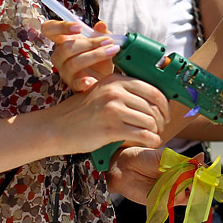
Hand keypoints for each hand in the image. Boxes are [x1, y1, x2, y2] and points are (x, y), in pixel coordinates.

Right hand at [42, 19, 118, 90]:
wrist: (104, 77)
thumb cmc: (98, 57)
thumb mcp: (101, 42)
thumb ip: (101, 32)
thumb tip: (101, 25)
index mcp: (62, 41)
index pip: (49, 29)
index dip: (60, 27)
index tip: (79, 27)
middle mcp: (60, 56)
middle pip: (65, 47)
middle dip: (88, 43)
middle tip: (107, 41)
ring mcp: (65, 71)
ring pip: (73, 63)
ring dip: (95, 55)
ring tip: (111, 51)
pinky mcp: (74, 84)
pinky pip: (76, 83)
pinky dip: (83, 82)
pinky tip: (91, 80)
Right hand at [52, 73, 169, 152]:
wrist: (56, 127)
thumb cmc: (81, 113)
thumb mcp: (102, 92)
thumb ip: (124, 92)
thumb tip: (153, 101)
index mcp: (116, 79)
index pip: (153, 90)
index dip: (164, 104)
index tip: (165, 114)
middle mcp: (115, 91)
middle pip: (154, 106)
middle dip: (161, 120)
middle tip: (160, 128)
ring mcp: (113, 109)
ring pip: (150, 121)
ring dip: (156, 131)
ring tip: (153, 136)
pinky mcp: (111, 128)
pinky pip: (143, 134)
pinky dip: (151, 140)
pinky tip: (150, 142)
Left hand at [106, 147, 200, 204]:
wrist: (122, 168)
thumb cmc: (141, 158)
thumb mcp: (163, 157)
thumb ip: (182, 161)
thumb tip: (201, 156)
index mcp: (179, 167)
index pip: (198, 171)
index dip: (204, 171)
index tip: (207, 170)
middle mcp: (178, 180)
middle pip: (197, 185)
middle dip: (202, 183)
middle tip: (200, 179)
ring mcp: (173, 191)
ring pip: (191, 196)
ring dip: (195, 192)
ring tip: (193, 185)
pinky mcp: (165, 202)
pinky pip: (179, 204)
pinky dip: (185, 201)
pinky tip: (185, 194)